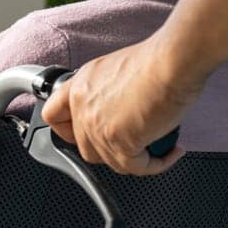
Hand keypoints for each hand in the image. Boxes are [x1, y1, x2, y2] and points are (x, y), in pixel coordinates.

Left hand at [42, 36, 205, 175]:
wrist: (172, 61)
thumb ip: (112, 93)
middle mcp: (84, 108)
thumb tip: (123, 111)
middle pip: (85, 147)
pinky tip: (171, 152)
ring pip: (110, 161)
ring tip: (159, 144)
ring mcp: (99, 129)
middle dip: (110, 149)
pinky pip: (137, 168)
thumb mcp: (120, 69)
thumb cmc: (159, 59)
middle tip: (134, 141)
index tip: (82, 134)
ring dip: (136, 157)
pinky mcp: (120, 144)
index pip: (54, 115)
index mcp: (82, 86)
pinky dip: (157, 164)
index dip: (67, 130)